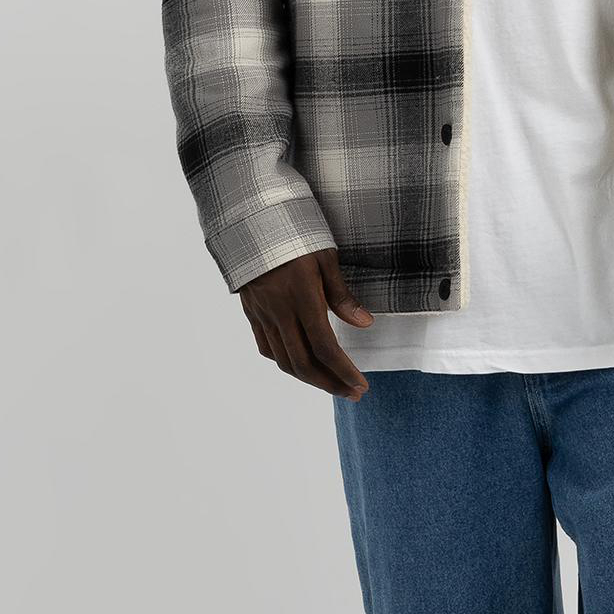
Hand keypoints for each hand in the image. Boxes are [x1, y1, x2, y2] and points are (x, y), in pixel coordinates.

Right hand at [237, 247, 373, 398]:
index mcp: (301, 298)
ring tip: (332, 384)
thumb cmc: (293, 232)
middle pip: (303, 363)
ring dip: (309, 378)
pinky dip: (286, 362)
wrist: (249, 221)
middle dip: (330, 383)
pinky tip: (301, 363)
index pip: (324, 347)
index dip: (344, 371)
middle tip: (352, 393)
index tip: (360, 385)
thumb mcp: (325, 257)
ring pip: (283, 360)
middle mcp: (279, 312)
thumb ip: (342, 295)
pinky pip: (267, 348)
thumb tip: (364, 323)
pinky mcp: (252, 313)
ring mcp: (262, 314)